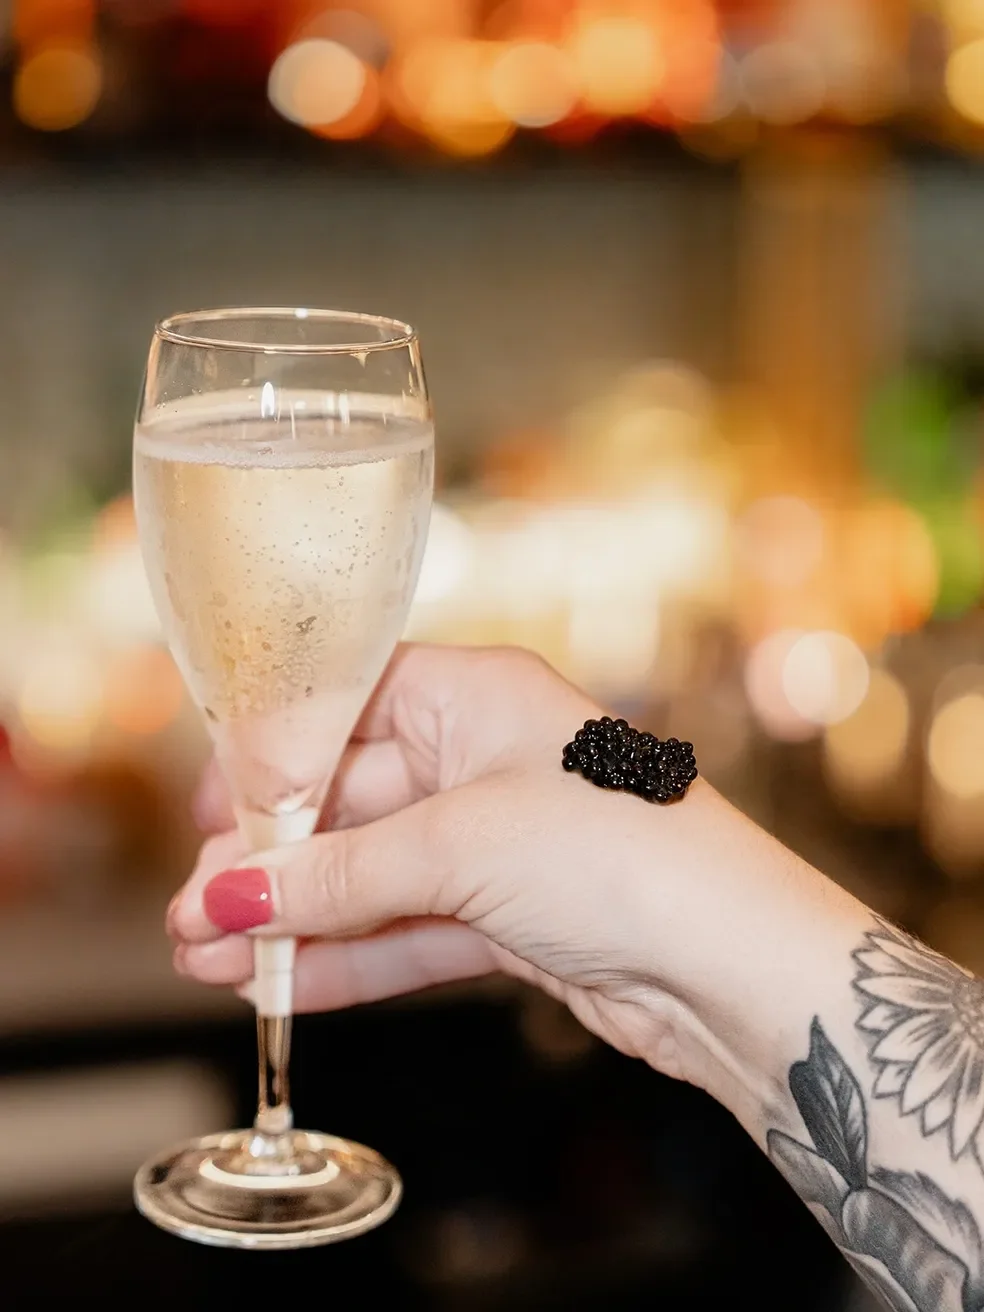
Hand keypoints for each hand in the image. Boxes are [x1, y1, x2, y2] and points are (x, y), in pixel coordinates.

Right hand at [169, 644, 865, 1114]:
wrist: (735, 965)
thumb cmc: (623, 858)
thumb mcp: (461, 847)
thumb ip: (339, 873)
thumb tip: (230, 893)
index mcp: (479, 694)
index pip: (343, 707)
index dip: (270, 761)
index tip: (208, 816)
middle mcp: (484, 756)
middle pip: (347, 800)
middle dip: (269, 860)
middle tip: (195, 910)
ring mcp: (495, 839)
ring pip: (369, 873)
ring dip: (293, 918)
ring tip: (210, 957)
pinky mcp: (507, 915)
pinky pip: (405, 927)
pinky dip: (345, 955)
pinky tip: (279, 982)